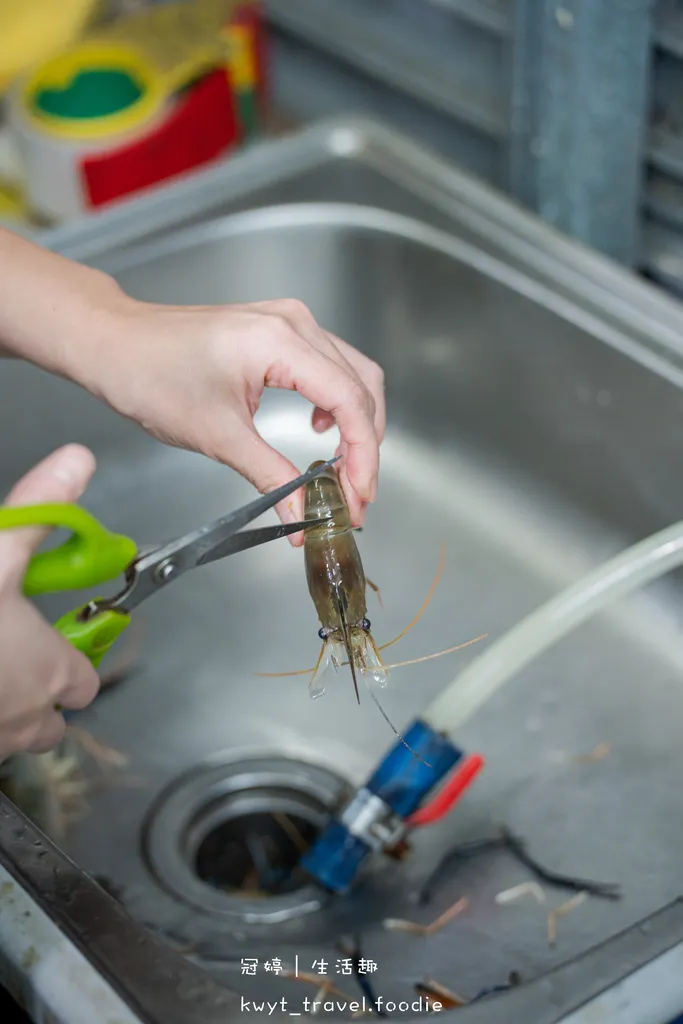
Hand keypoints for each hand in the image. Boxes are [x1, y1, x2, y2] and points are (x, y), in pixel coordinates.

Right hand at [0, 445, 99, 761]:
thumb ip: (38, 510)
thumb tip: (78, 460)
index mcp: (50, 671)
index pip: (84, 683)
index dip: (70, 664)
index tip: (49, 643)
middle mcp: (26, 719)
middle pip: (50, 724)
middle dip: (36, 701)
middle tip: (6, 661)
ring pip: (9, 740)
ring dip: (0, 717)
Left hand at [85, 296, 384, 542]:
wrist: (114, 343)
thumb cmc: (150, 375)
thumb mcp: (217, 436)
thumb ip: (271, 476)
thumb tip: (300, 516)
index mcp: (280, 341)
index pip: (349, 400)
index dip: (363, 455)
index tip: (359, 496)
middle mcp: (294, 323)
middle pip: (361, 386)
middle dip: (364, 446)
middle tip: (355, 495)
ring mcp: (289, 321)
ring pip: (353, 374)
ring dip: (357, 426)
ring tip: (344, 473)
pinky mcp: (279, 330)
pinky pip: (330, 365)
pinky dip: (337, 403)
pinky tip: (322, 431)